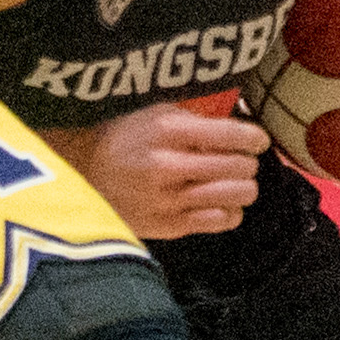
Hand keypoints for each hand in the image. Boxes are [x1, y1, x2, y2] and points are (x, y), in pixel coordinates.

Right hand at [65, 103, 267, 242]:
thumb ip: (196, 120)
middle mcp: (169, 167)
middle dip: (247, 162)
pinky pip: (221, 221)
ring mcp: (169, 200)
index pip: (232, 135)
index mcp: (166, 132)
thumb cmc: (124, 138)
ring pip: (238, 196)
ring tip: (232, 181)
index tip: (256, 141)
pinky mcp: (169, 226)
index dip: (254, 139)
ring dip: (242, 187)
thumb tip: (239, 127)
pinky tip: (216, 202)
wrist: (82, 176)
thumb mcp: (155, 113)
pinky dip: (228, 211)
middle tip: (239, 160)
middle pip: (241, 167)